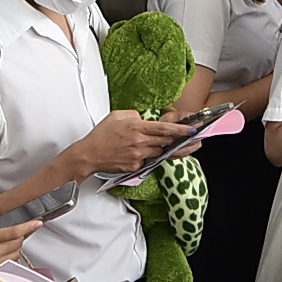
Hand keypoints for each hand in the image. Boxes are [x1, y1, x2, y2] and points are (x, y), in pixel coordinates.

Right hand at [0, 216, 34, 281]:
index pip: (14, 231)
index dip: (28, 227)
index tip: (37, 223)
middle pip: (18, 243)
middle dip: (20, 236)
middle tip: (15, 233)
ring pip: (16, 254)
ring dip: (14, 247)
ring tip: (3, 245)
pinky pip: (9, 264)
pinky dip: (9, 258)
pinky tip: (0, 255)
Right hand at [73, 111, 192, 178]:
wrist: (89, 155)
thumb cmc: (101, 135)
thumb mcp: (117, 116)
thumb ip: (134, 115)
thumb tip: (144, 118)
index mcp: (136, 127)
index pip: (164, 128)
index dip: (181, 130)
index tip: (192, 130)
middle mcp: (139, 142)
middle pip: (166, 142)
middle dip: (176, 141)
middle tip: (186, 139)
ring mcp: (138, 156)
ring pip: (159, 152)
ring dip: (160, 149)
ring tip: (154, 145)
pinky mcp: (135, 166)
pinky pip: (148, 161)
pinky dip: (147, 157)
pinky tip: (137, 153)